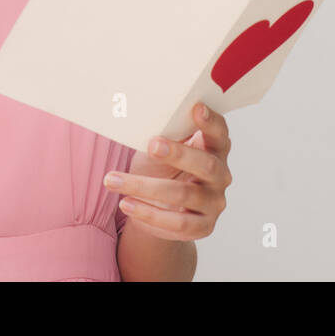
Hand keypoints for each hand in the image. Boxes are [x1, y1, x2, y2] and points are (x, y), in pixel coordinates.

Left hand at [104, 102, 231, 240]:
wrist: (158, 207)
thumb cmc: (161, 168)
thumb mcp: (160, 149)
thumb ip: (163, 137)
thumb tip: (145, 119)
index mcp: (214, 149)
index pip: (219, 133)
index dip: (210, 121)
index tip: (196, 108)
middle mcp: (220, 175)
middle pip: (206, 165)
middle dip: (178, 154)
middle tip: (152, 145)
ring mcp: (214, 202)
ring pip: (183, 194)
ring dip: (144, 187)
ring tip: (114, 180)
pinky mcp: (203, 227)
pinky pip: (177, 222)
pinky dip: (148, 212)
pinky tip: (126, 203)